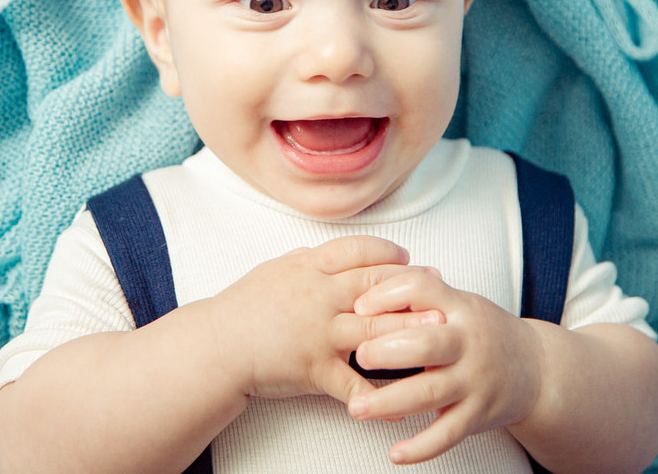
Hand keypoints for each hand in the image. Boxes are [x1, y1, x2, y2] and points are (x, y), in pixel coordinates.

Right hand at [206, 236, 444, 405]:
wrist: (216, 346)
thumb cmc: (245, 307)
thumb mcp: (276, 270)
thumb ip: (309, 261)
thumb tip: (336, 253)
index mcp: (310, 268)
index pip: (358, 251)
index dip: (388, 253)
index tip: (409, 258)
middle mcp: (318, 296)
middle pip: (374, 286)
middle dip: (412, 287)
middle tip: (441, 288)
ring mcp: (318, 333)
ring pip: (372, 329)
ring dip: (409, 331)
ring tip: (439, 334)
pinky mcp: (314, 368)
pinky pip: (351, 384)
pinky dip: (377, 396)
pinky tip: (400, 405)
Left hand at [346, 269, 543, 464]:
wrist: (537, 369)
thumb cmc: (483, 331)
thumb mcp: (459, 304)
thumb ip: (420, 295)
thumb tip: (367, 286)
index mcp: (459, 308)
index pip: (421, 289)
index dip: (388, 294)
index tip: (359, 306)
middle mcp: (468, 343)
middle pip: (427, 344)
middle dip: (390, 350)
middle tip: (360, 355)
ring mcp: (474, 381)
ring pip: (430, 393)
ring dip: (390, 402)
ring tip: (357, 408)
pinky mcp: (478, 415)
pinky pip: (447, 434)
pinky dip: (421, 447)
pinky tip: (395, 453)